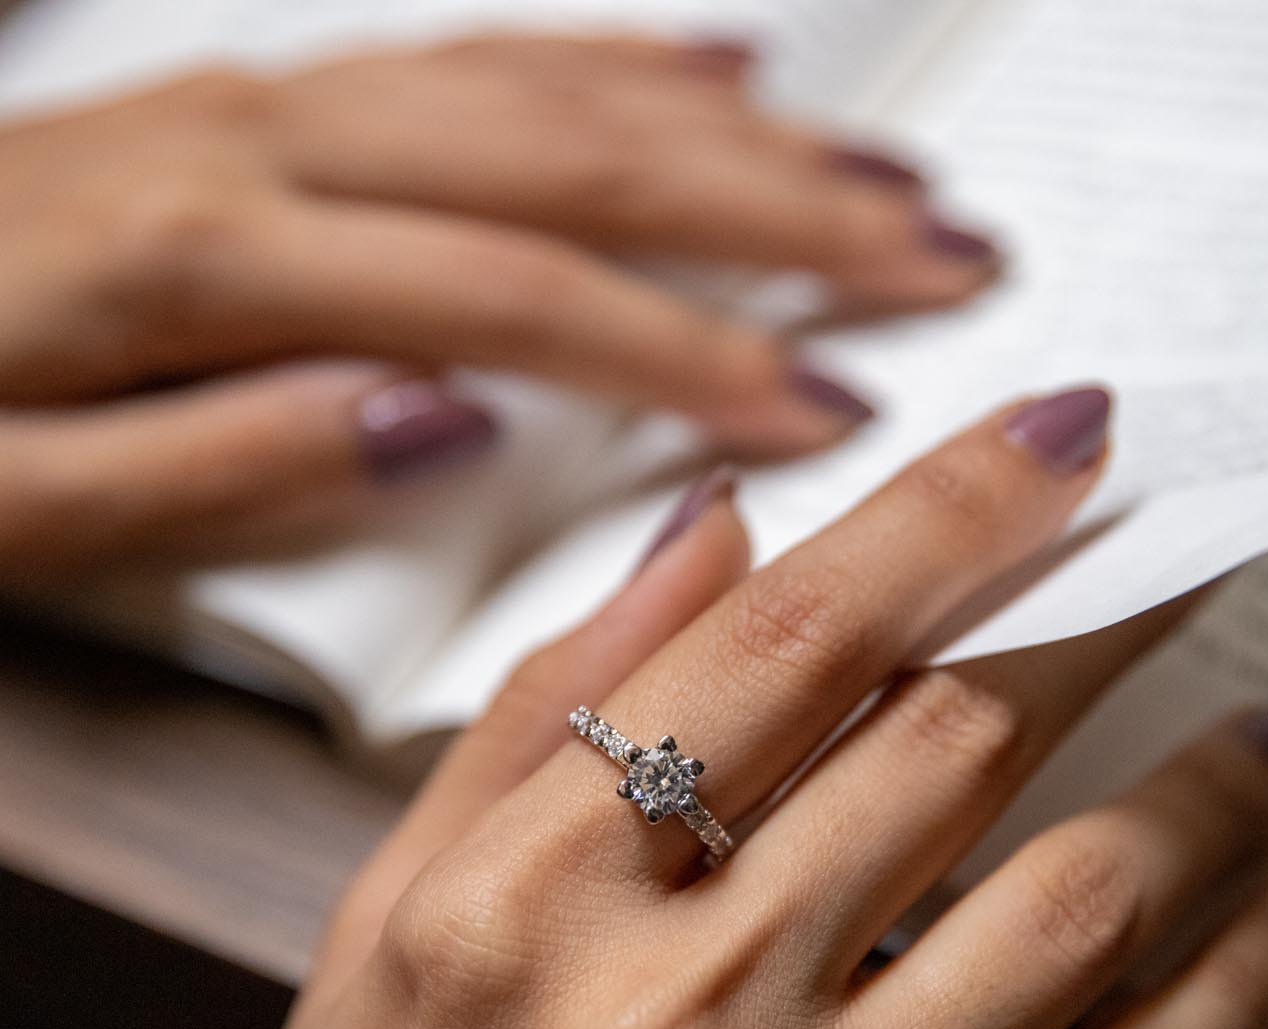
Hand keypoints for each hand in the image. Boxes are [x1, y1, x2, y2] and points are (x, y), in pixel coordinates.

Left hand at [0, 35, 997, 578]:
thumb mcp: (31, 506)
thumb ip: (238, 465)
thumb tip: (444, 419)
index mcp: (219, 260)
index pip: (519, 302)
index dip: (695, 353)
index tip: (836, 409)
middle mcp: (271, 145)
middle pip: (579, 159)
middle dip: (784, 211)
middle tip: (944, 257)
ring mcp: (279, 104)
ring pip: (554, 87)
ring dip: (738, 132)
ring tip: (886, 179)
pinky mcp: (277, 101)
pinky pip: (481, 51)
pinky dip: (619, 58)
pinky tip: (717, 69)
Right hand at [185, 388, 1267, 1028]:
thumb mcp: (389, 916)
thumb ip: (543, 710)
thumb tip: (712, 539)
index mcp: (530, 904)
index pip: (787, 644)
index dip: (949, 513)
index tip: (1063, 435)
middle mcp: (681, 1016)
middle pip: (956, 744)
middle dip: (1102, 607)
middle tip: (1187, 537)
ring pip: (1080, 908)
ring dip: (1206, 783)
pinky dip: (1241, 985)